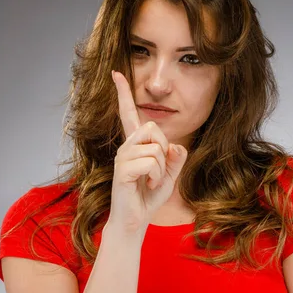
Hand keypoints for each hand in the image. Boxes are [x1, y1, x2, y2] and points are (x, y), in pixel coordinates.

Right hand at [108, 70, 187, 234]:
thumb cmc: (149, 195)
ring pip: (155, 148)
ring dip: (161, 168)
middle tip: (158, 170)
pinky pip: (151, 162)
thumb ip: (176, 158)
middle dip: (164, 149)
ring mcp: (122, 157)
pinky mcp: (121, 169)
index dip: (123, 93)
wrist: (135, 220)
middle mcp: (126, 146)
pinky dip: (156, 176)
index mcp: (135, 143)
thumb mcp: (170, 174)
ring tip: (151, 180)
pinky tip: (147, 185)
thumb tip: (174, 146)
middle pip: (153, 128)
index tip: (116, 73)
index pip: (128, 113)